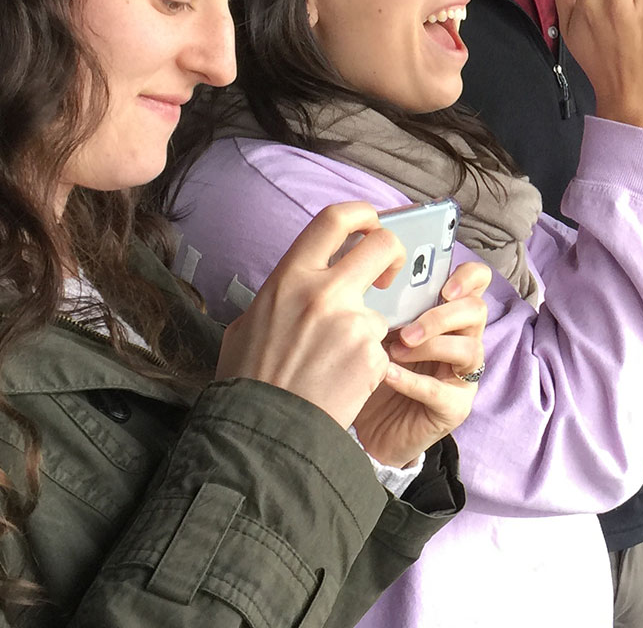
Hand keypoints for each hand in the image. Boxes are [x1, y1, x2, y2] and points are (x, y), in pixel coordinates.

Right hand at [215, 202, 402, 430]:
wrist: (264, 430)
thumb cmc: (250, 379)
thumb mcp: (249, 323)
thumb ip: (282, 295)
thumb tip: (296, 284)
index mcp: (291, 278)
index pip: (335, 219)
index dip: (361, 213)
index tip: (370, 224)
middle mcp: (325, 292)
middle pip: (382, 246)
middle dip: (393, 255)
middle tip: (388, 275)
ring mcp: (352, 323)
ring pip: (379, 312)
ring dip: (365, 334)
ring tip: (333, 365)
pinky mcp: (372, 356)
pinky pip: (380, 350)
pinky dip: (367, 366)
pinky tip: (341, 383)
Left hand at [353, 261, 491, 465]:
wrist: (371, 429)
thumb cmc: (377, 370)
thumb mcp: (380, 330)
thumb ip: (387, 306)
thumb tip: (372, 276)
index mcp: (450, 315)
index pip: (478, 283)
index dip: (468, 277)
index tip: (442, 286)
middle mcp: (465, 341)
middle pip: (476, 311)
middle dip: (442, 315)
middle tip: (407, 330)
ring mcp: (463, 376)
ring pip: (469, 349)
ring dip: (431, 346)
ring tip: (395, 351)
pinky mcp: (455, 407)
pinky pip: (440, 390)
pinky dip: (413, 380)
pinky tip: (388, 374)